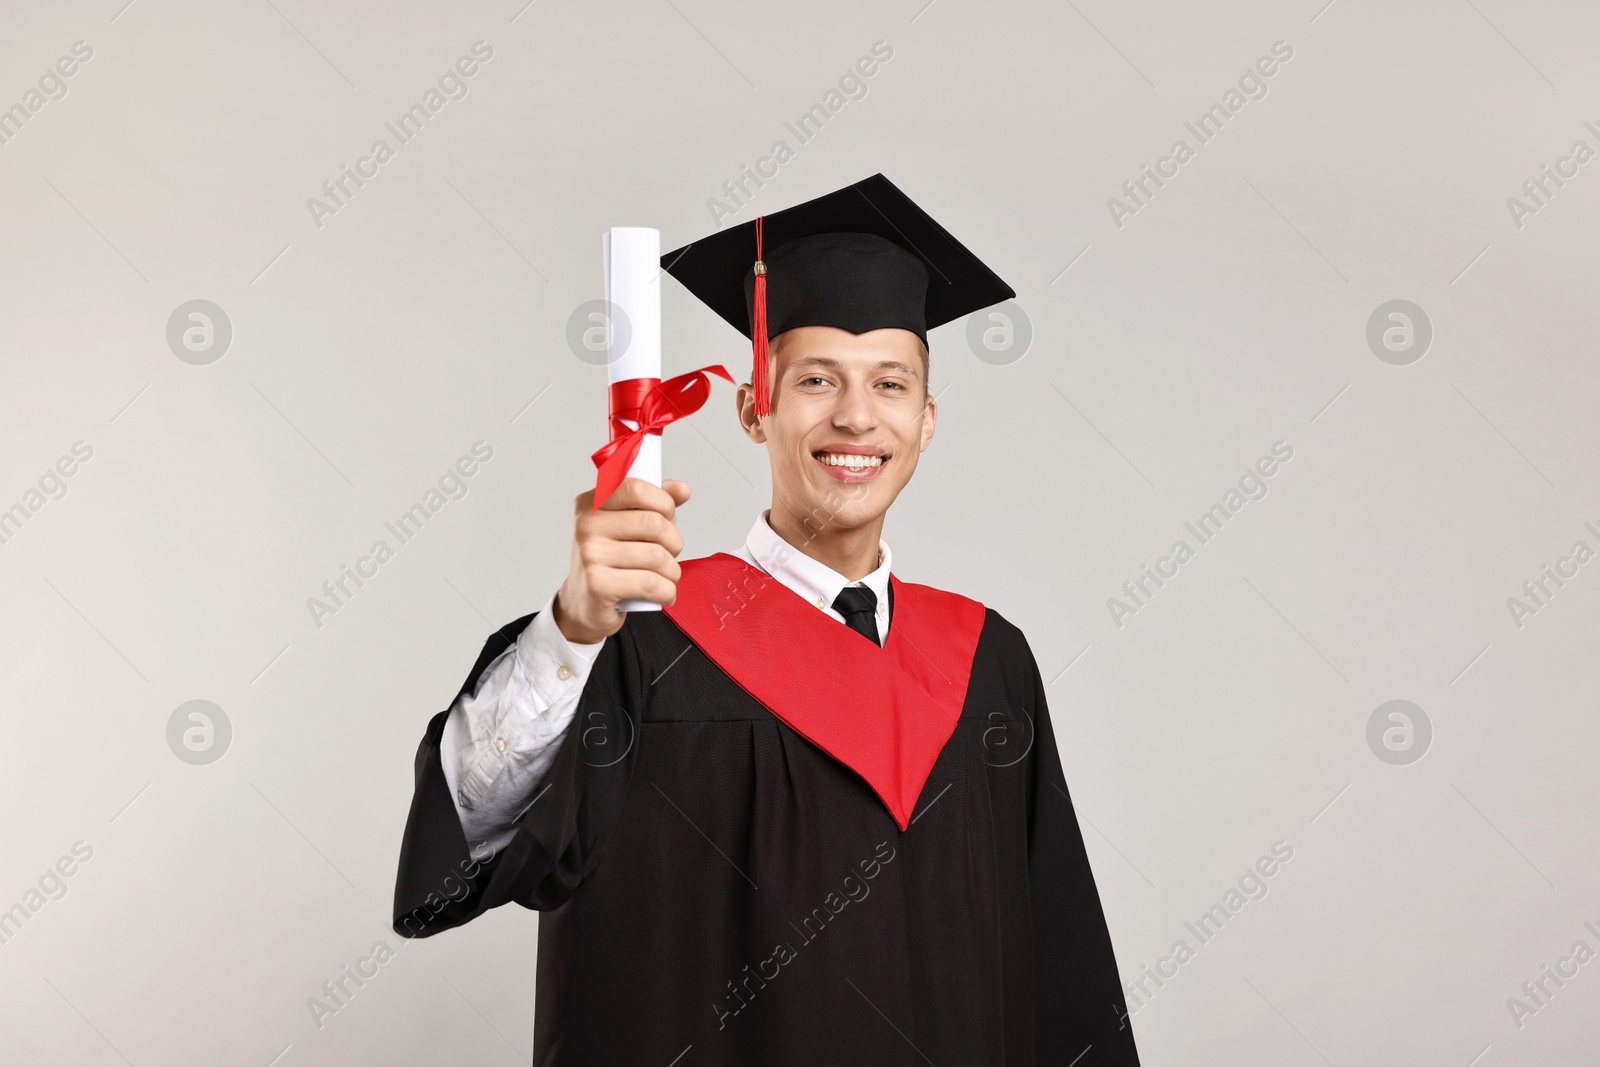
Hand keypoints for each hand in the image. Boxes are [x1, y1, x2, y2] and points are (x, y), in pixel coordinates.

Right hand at [552, 477, 690, 643]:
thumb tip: (682, 489)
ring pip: (657, 556)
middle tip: (669, 554)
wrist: (584, 602)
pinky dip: (667, 591)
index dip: (663, 502)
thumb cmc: (609, 560)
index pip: (635, 488)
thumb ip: (654, 503)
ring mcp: (590, 555)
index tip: (668, 516)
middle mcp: (587, 526)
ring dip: (672, 571)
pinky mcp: (598, 585)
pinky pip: (651, 583)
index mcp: (591, 503)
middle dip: (674, 542)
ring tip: (665, 576)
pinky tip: (663, 593)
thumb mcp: (626, 525)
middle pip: (654, 524)